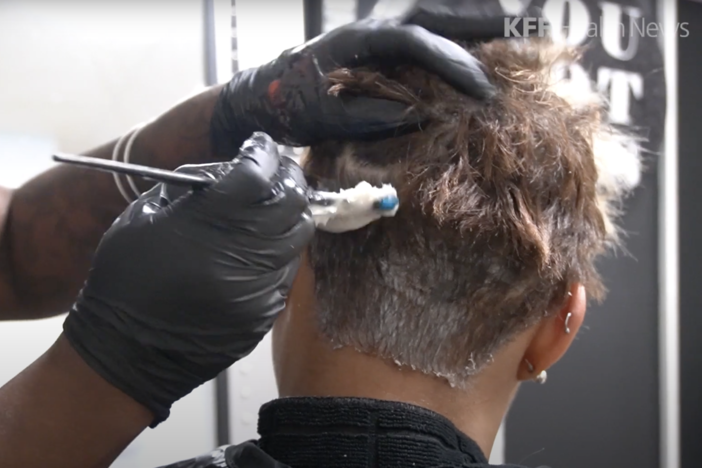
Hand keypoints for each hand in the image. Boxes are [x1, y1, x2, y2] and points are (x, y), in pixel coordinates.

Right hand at [63, 133, 313, 425]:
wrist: (126, 352)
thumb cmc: (126, 278)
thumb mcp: (145, 216)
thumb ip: (195, 187)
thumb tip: (234, 171)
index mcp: (207, 224)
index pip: (257, 173)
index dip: (262, 152)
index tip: (260, 145)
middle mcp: (242, 254)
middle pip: (292, 201)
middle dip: (287, 178)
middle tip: (275, 171)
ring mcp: (260, 287)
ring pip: (298, 235)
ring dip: (288, 213)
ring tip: (270, 207)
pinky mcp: (265, 313)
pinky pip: (287, 270)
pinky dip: (280, 250)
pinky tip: (259, 247)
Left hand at [210, 4, 536, 152]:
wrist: (265, 92)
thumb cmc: (293, 106)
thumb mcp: (332, 119)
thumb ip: (376, 116)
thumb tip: (423, 116)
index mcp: (362, 42)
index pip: (419, 44)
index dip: (454, 65)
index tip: (484, 90)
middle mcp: (373, 25)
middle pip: (433, 11)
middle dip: (477, 22)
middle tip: (519, 32)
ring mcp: (375, 27)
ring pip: (428, 9)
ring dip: (466, 14)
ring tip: (506, 23)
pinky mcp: (376, 38)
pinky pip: (419, 22)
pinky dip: (448, 22)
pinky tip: (470, 32)